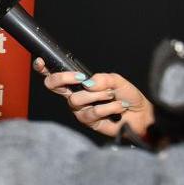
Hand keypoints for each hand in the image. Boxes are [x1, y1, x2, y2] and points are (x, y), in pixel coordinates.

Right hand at [34, 58, 154, 139]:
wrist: (142, 114)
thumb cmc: (128, 95)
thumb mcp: (116, 80)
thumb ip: (101, 78)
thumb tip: (87, 82)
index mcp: (79, 83)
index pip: (57, 74)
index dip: (43, 68)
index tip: (41, 62)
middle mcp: (75, 95)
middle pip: (54, 85)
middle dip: (64, 78)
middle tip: (81, 78)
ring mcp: (80, 109)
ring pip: (75, 99)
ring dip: (98, 95)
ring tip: (112, 95)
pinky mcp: (88, 122)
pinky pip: (91, 112)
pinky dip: (108, 107)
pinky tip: (119, 106)